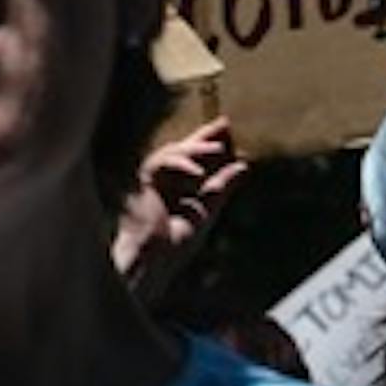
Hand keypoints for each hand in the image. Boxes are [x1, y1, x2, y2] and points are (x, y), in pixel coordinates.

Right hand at [113, 116, 248, 294]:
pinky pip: (162, 162)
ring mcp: (151, 180)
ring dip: (196, 148)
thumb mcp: (207, 211)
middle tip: (225, 124)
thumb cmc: (175, 245)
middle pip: (183, 152)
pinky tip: (198, 174)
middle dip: (204, 137)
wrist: (152, 261)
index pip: (196, 164)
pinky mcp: (141, 180)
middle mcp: (163, 183)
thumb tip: (245, 164)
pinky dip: (181, 165)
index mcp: (177, 191)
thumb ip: (222, 187)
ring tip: (220, 147)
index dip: (212, 149)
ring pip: (173, 153)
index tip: (232, 138)